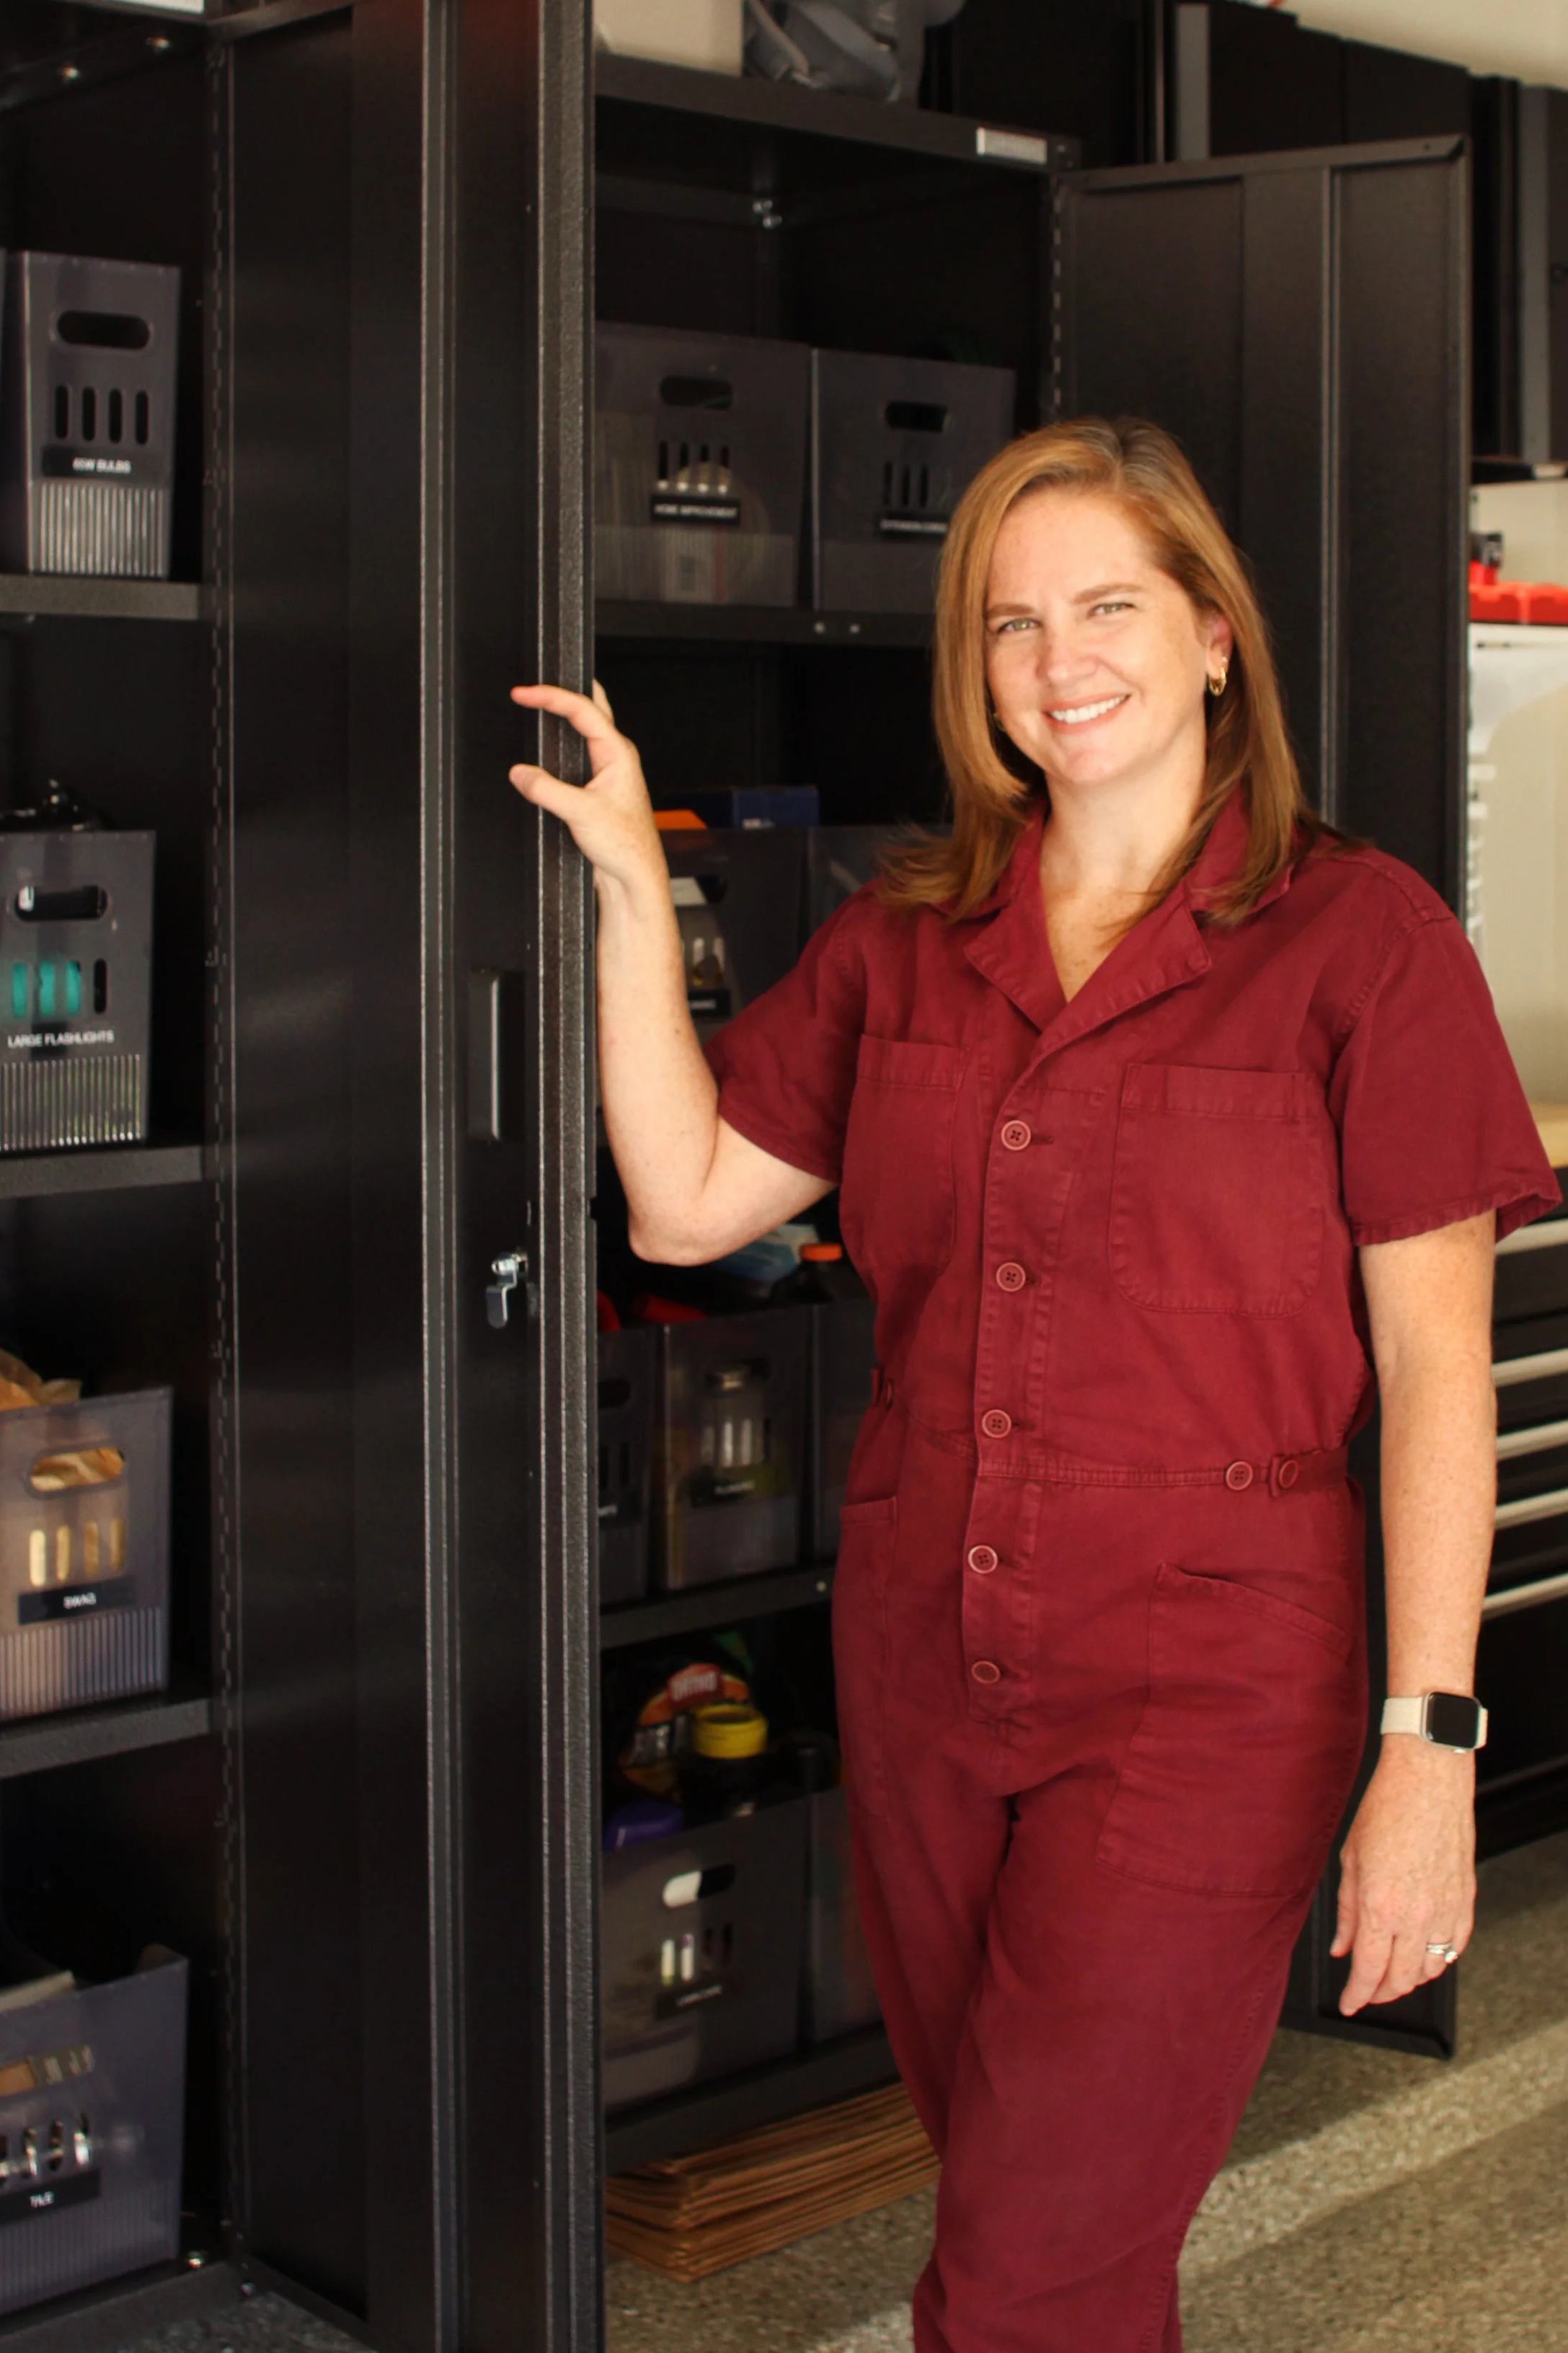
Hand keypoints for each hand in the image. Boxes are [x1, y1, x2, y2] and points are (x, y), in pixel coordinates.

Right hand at [509, 681, 664, 899]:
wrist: (634, 877)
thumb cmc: (626, 846)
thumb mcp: (581, 813)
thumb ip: (547, 790)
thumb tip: (520, 772)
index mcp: (618, 753)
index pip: (583, 709)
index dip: (550, 696)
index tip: (523, 693)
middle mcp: (616, 757)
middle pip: (592, 708)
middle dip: (565, 690)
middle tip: (537, 682)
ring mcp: (608, 771)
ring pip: (586, 730)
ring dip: (565, 714)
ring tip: (541, 702)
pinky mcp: (598, 788)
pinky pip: (578, 754)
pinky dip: (562, 743)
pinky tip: (549, 747)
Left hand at [1331, 1736, 1475, 2012]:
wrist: (1428, 1781)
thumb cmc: (1387, 1809)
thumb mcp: (1350, 1859)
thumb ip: (1346, 1910)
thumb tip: (1341, 1947)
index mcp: (1379, 1906)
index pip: (1368, 1970)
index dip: (1356, 1994)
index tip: (1349, 2003)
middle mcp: (1415, 1916)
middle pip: (1401, 1980)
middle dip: (1381, 1992)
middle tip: (1367, 1989)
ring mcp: (1445, 1911)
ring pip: (1431, 1969)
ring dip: (1411, 1978)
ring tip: (1393, 1971)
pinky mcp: (1466, 1902)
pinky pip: (1455, 1947)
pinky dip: (1440, 1958)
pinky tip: (1425, 1953)